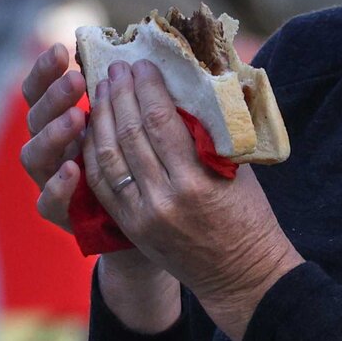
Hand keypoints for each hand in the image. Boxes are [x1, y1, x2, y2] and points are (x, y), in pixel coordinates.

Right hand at [20, 44, 177, 331]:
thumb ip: (137, 100)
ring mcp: (53, 181)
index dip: (46, 69)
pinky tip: (72, 170)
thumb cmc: (160, 165)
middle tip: (77, 78)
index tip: (64, 48)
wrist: (161, 228)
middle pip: (34, 115)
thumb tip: (147, 58)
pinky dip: (57, 186)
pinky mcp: (63, 214)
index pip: (41, 87)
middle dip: (53, 94)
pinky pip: (48, 203)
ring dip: (53, 134)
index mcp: (64, 116)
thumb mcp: (148, 128)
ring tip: (76, 117)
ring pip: (35, 155)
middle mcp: (53, 146)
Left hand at [82, 59, 302, 340]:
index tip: (142, 65)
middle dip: (121, 96)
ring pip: (110, 156)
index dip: (148, 89)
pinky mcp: (130, 226)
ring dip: (102, 118)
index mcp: (197, 182)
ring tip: (101, 90)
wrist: (241, 275)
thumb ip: (210, 134)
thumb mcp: (237, 170)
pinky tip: (93, 127)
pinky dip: (94, 151)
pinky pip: (103, 182)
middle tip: (117, 68)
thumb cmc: (249, 216)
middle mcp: (164, 199)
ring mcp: (142, 215)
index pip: (162, 123)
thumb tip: (188, 87)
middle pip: (131, 135)